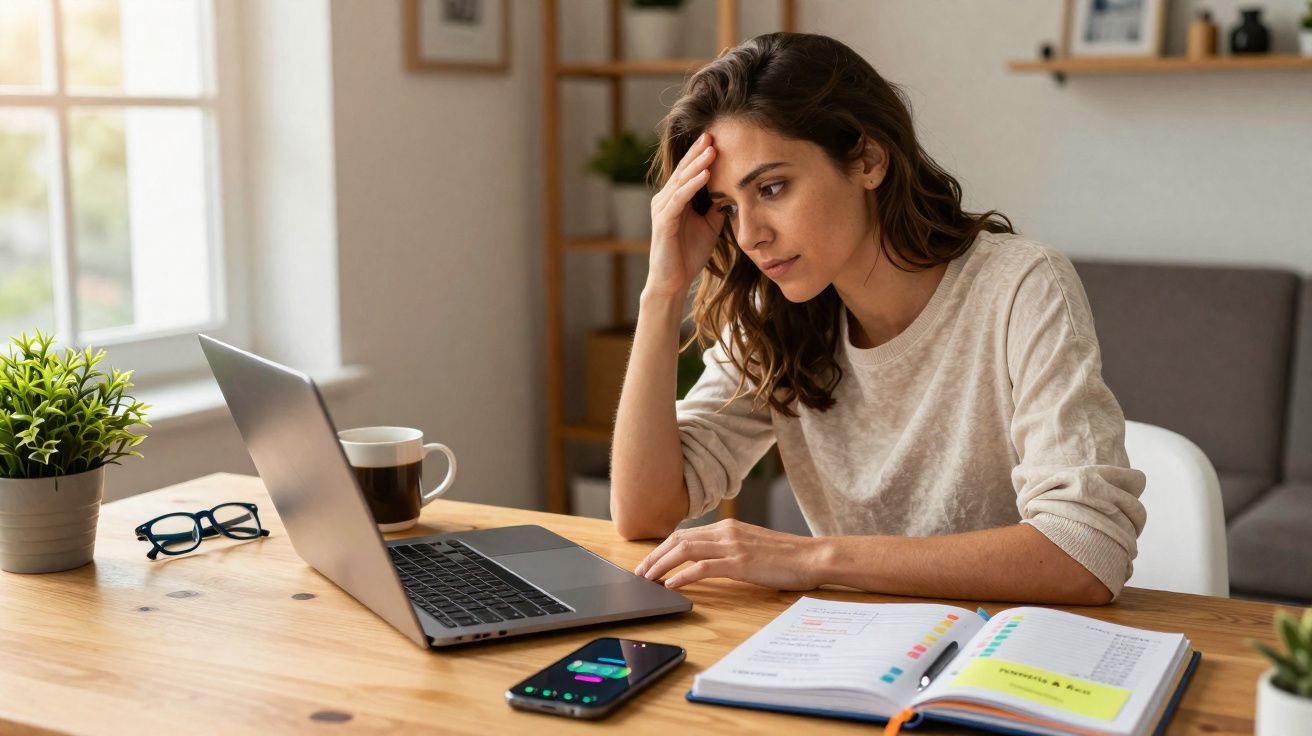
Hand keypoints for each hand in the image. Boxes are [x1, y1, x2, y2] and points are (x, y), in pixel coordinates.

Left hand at [633, 519, 823, 590]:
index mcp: (727, 527)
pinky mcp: (740, 563)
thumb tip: (706, 562)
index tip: (648, 562)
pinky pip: (703, 568)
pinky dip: (683, 576)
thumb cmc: (786, 557)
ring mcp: (733, 546)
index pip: (685, 534)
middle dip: (654, 557)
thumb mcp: (752, 546)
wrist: (812, 557)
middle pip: (678, 540)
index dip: (662, 548)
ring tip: (648, 579)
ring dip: (661, 565)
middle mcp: (726, 532)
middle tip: (639, 573)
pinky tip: (672, 585)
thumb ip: (729, 549)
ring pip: (685, 551)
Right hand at [644, 132, 727, 298]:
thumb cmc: (688, 254)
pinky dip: (692, 186)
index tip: (718, 138)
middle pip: (683, 171)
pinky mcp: (663, 223)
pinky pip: (679, 200)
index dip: (702, 155)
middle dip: (698, 152)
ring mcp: (662, 210)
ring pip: (681, 182)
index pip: (689, 172)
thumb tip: (732, 190)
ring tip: (712, 149)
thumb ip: (716, 207)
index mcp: (675, 199)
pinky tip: (705, 175)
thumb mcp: (709, 225)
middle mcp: (664, 200)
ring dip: (697, 165)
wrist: (673, 282)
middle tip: (713, 133)